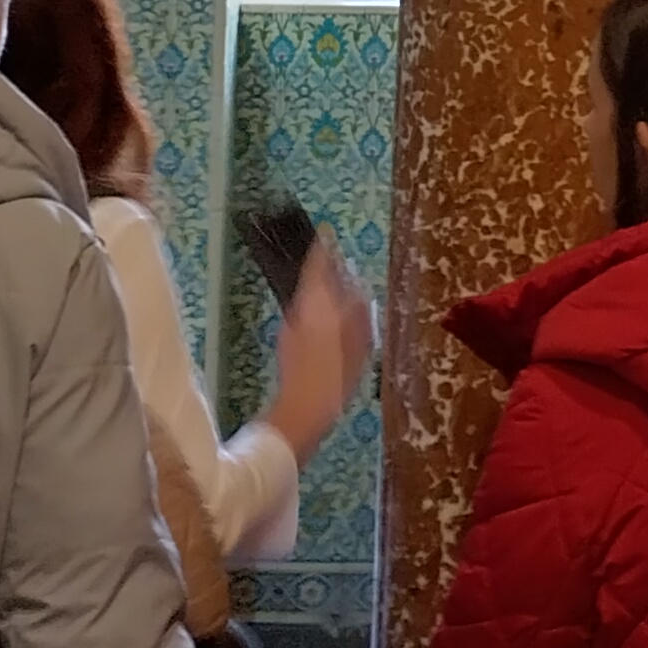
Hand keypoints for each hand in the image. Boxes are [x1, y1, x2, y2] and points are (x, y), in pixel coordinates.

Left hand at [264, 239, 377, 460]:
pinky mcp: (288, 346)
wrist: (300, 414)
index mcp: (315, 307)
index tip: (326, 233)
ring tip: (344, 293)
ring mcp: (290, 330)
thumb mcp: (356, 347)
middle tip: (342, 264)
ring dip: (323, 294)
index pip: (316, 269)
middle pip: (311, 284)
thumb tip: (360, 288)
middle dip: (325, 273)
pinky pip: (306, 318)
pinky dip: (320, 313)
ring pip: (308, 302)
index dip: (322, 251)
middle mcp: (298, 313)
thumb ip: (358, 315)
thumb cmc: (332, 380)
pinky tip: (334, 325)